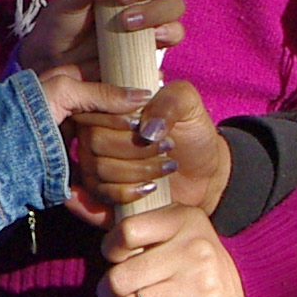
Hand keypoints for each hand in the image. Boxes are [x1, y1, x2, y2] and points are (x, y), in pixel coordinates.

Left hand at [16, 0, 185, 80]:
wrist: (57, 60)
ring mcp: (152, 17)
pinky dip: (168, 34)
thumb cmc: (64, 21)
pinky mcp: (153, 43)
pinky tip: (152, 38)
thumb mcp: (67, 1)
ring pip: (174, 6)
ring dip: (157, 11)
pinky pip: (173, 35)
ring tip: (126, 21)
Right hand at [68, 75, 223, 218]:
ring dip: (137, 170)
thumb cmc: (192, 132)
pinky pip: (98, 195)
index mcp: (108, 106)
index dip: (120, 122)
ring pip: (98, 169)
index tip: (152, 130)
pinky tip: (150, 188)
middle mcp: (93, 133)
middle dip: (136, 148)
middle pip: (94, 142)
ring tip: (167, 166)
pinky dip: (126, 193)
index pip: (94, 110)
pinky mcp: (100, 192)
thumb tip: (145, 130)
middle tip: (167, 147)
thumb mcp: (188, 105)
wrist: (203, 172)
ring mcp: (93, 164)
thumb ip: (169, 102)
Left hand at [100, 198, 248, 296]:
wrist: (241, 294)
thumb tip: (69, 196)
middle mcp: (194, 249)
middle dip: (106, 293)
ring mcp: (202, 283)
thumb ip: (123, 222)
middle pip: (123, 277)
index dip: (111, 249)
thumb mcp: (167, 231)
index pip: (128, 232)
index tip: (113, 259)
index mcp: (183, 220)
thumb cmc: (190, 260)